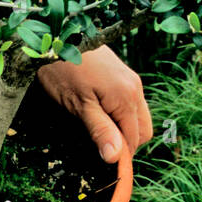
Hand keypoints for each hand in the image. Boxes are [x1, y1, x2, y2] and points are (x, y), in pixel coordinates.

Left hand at [37, 46, 152, 163]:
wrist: (59, 35)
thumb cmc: (64, 70)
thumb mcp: (78, 105)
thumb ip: (100, 130)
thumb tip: (115, 157)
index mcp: (127, 97)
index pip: (134, 140)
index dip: (120, 157)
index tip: (102, 167)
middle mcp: (135, 88)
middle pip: (142, 130)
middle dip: (126, 143)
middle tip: (98, 148)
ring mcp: (131, 80)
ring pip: (138, 117)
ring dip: (123, 129)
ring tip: (98, 130)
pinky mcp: (123, 75)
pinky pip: (131, 103)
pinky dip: (121, 115)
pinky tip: (100, 113)